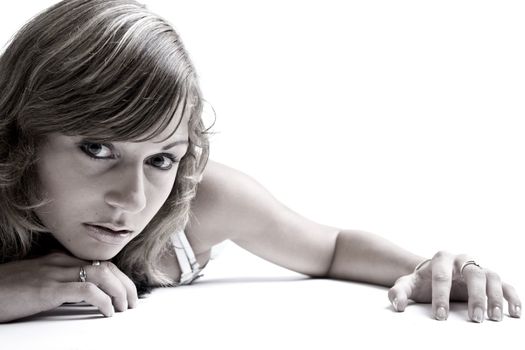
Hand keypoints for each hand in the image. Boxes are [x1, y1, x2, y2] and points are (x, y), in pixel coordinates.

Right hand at [0, 252, 137, 322]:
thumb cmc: (6, 290)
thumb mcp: (37, 281)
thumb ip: (60, 282)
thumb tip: (83, 294)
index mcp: (59, 259)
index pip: (99, 263)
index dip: (119, 277)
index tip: (128, 291)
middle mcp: (61, 262)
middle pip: (105, 268)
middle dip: (125, 284)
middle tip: (133, 302)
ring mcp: (55, 274)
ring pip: (101, 276)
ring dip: (118, 292)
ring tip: (124, 307)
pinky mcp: (48, 289)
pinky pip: (85, 291)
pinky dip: (102, 300)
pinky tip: (107, 311)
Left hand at [387, 251, 520, 321]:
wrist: (436, 273)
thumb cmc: (423, 280)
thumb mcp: (409, 284)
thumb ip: (399, 291)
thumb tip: (396, 304)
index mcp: (440, 258)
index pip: (441, 276)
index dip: (440, 296)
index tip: (440, 316)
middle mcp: (462, 260)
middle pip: (472, 273)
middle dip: (475, 296)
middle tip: (474, 319)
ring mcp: (477, 267)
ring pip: (490, 276)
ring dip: (494, 297)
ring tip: (493, 318)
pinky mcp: (489, 277)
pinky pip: (504, 284)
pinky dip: (511, 296)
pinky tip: (513, 312)